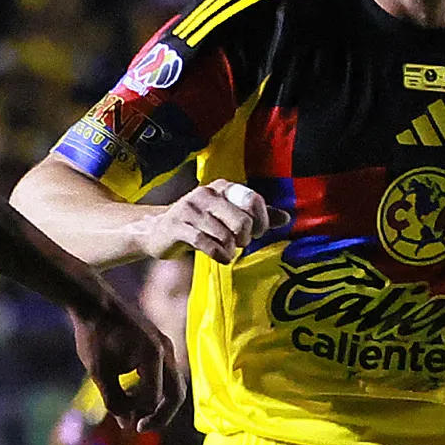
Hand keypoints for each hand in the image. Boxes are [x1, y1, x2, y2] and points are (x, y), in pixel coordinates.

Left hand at [74, 290, 182, 427]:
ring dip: (154, 401)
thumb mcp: (99, 373)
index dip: (141, 414)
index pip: (156, 397)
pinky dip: (152, 388)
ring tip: (128, 408)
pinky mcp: (159, 346)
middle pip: (177, 393)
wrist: (94, 304)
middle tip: (139, 427)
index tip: (125, 423)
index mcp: (153, 355)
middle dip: (160, 415)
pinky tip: (129, 392)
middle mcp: (166, 350)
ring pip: (172, 385)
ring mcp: (165, 346)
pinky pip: (165, 374)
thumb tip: (127, 425)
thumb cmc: (94, 336)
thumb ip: (114, 401)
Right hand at [137, 180, 278, 262]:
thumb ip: (255, 216)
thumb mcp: (227, 216)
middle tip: (239, 244)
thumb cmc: (199, 224)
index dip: (262, 221)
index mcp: (222, 187)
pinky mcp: (177, 226)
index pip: (253, 200)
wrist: (158, 231)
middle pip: (241, 221)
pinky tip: (220, 257)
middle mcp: (206, 193)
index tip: (258, 233)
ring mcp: (189, 209)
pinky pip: (205, 243)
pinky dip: (218, 255)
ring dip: (230, 249)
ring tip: (227, 251)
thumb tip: (286, 217)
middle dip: (245, 239)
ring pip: (224, 235)